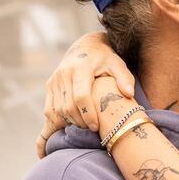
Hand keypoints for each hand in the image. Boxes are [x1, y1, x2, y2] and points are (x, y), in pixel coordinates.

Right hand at [36, 32, 135, 157]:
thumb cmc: (105, 58)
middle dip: (79, 122)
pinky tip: (63, 132)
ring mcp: (54, 81)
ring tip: (84, 129)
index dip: (88, 114)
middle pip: (67, 107)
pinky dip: (56, 122)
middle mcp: (63, 74)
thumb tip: (129, 94)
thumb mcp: (117, 64)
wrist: (85, 47)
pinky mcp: (49, 87)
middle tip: (92, 131)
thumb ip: (124, 77)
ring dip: (69, 124)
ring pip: (56, 111)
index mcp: (80, 68)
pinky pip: (49, 110)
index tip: (96, 127)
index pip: (80, 96)